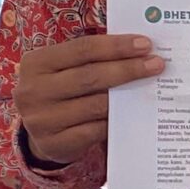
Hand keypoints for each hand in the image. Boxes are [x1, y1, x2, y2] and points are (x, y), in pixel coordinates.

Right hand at [14, 32, 164, 163]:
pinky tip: (134, 114)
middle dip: (127, 69)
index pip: (82, 49)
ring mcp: (42, 120)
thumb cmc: (61, 92)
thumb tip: (138, 50)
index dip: (115, 46)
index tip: (145, 44)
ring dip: (127, 97)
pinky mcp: (54, 144)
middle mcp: (33, 91)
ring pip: (95, 105)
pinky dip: (116, 121)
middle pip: (90, 76)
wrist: (41, 133)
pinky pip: (95, 131)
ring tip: (151, 88)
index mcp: (36, 63)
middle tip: (156, 64)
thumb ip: (90, 59)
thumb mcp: (64, 70)